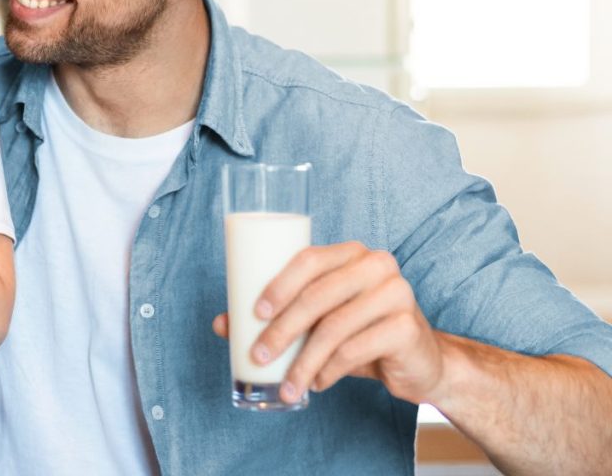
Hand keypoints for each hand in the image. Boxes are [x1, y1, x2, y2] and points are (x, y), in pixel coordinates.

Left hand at [212, 241, 444, 404]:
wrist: (418, 359)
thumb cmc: (359, 332)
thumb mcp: (318, 321)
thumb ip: (276, 316)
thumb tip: (220, 323)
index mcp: (350, 253)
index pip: (308, 259)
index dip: (278, 284)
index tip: (253, 314)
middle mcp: (376, 264)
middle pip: (317, 295)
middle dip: (282, 329)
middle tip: (260, 356)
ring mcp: (397, 292)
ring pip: (335, 327)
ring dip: (303, 362)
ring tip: (287, 385)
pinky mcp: (407, 326)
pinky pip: (356, 349)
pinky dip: (330, 371)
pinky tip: (318, 383)